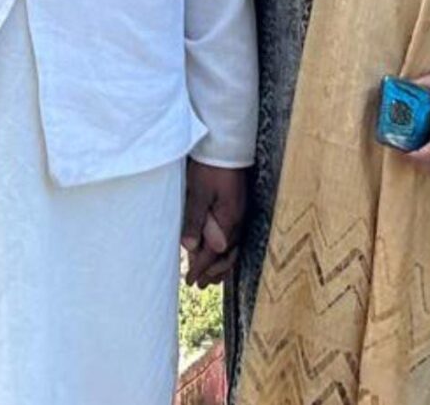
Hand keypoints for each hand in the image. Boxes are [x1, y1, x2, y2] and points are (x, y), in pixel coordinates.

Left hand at [181, 159, 246, 286]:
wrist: (226, 144)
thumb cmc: (210, 166)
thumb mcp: (198, 192)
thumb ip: (195, 220)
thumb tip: (191, 248)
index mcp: (229, 220)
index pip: (213, 252)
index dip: (201, 268)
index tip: (191, 282)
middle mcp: (237, 221)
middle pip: (226, 255)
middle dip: (212, 271)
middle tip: (199, 284)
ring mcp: (239, 214)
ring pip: (231, 247)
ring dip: (219, 263)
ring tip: (210, 275)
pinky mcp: (236, 206)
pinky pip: (232, 235)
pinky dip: (224, 249)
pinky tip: (219, 249)